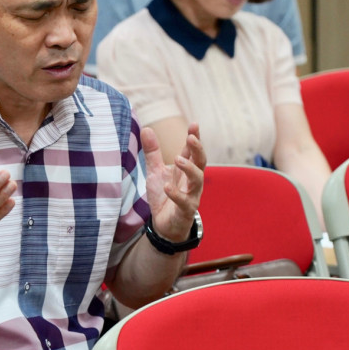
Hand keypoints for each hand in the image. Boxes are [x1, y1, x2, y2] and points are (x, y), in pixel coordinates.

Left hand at [143, 122, 205, 242]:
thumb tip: (146, 128)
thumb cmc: (164, 196)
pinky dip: (176, 194)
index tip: (194, 124)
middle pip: (201, 162)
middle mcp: (192, 180)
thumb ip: (153, 152)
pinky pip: (184, 201)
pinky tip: (167, 187)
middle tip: (191, 137)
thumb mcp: (155, 171)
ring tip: (178, 159)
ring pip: (198, 180)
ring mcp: (192, 195)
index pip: (193, 151)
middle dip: (198, 149)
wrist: (164, 225)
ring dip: (189, 168)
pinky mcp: (186, 210)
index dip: (195, 138)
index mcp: (186, 170)